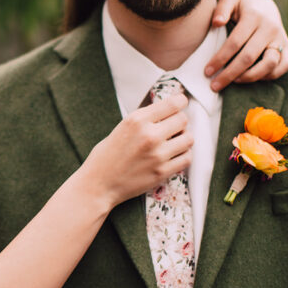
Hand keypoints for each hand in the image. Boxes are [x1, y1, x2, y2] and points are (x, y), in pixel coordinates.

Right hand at [87, 93, 192, 207]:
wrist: (98, 185)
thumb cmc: (106, 156)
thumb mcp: (122, 128)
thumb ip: (144, 119)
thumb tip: (167, 110)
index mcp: (137, 120)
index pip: (173, 103)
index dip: (180, 102)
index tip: (181, 104)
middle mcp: (149, 135)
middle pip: (183, 120)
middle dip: (180, 122)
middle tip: (173, 127)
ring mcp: (157, 154)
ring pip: (188, 139)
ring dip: (183, 139)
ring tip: (174, 142)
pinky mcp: (162, 172)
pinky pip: (186, 158)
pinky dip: (183, 155)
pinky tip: (175, 155)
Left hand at [205, 0, 287, 90]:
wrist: (265, 5)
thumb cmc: (241, 7)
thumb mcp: (229, 1)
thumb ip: (221, 10)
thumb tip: (217, 23)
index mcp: (254, 16)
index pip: (235, 42)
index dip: (220, 59)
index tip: (207, 71)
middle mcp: (270, 28)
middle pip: (249, 57)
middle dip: (230, 74)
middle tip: (214, 85)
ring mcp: (281, 38)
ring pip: (269, 64)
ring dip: (250, 77)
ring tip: (234, 81)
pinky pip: (283, 67)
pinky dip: (268, 76)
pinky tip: (251, 78)